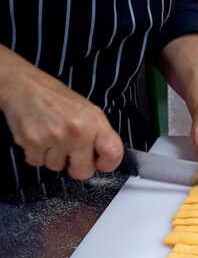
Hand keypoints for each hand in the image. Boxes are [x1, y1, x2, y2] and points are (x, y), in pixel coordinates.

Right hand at [0, 48, 123, 179]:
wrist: (23, 85)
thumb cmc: (56, 99)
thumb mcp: (87, 111)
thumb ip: (98, 135)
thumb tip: (102, 160)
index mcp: (94, 122)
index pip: (113, 154)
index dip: (107, 164)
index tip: (99, 162)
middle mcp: (77, 131)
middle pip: (83, 172)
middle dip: (76, 166)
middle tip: (69, 152)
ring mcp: (55, 138)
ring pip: (57, 168)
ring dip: (53, 157)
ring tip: (50, 137)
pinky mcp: (33, 143)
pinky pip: (38, 163)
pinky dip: (36, 154)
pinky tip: (38, 137)